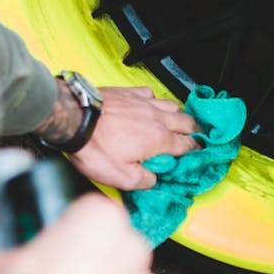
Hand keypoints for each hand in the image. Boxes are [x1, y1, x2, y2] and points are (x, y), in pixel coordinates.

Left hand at [70, 87, 199, 190]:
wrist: (74, 120)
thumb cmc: (95, 147)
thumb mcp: (121, 178)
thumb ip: (144, 181)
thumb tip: (153, 179)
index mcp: (158, 139)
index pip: (186, 144)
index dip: (196, 149)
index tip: (199, 152)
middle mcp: (156, 118)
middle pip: (187, 121)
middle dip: (195, 130)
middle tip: (196, 136)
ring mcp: (143, 102)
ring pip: (173, 104)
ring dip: (179, 114)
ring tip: (178, 120)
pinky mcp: (129, 92)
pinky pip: (151, 93)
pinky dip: (156, 100)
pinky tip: (151, 104)